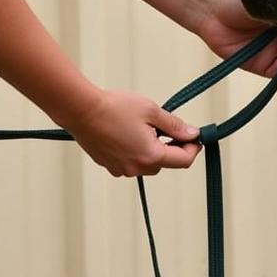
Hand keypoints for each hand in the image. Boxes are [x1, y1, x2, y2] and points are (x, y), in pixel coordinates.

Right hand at [66, 88, 200, 176]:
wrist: (81, 111)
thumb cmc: (115, 108)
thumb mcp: (151, 111)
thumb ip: (174, 125)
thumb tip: (192, 134)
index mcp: (151, 156)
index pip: (183, 160)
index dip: (193, 148)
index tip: (195, 136)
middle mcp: (137, 168)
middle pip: (165, 163)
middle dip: (171, 147)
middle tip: (168, 126)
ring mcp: (121, 169)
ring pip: (147, 163)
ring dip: (152, 149)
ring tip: (145, 126)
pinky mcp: (109, 165)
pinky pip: (131, 162)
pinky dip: (136, 150)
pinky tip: (128, 132)